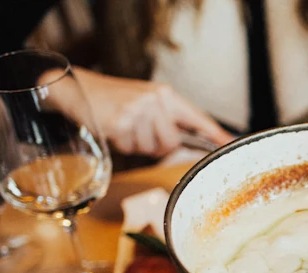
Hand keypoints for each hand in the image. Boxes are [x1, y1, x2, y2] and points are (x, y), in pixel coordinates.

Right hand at [71, 68, 232, 156]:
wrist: (77, 88)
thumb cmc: (116, 100)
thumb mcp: (147, 103)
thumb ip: (168, 121)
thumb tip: (188, 144)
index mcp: (166, 95)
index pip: (197, 118)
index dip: (215, 133)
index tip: (230, 143)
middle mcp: (155, 100)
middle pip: (173, 143)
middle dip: (157, 145)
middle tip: (139, 130)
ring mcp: (138, 111)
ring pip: (152, 148)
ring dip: (137, 144)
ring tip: (125, 126)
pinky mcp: (121, 123)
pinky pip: (131, 148)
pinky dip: (122, 144)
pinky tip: (113, 128)